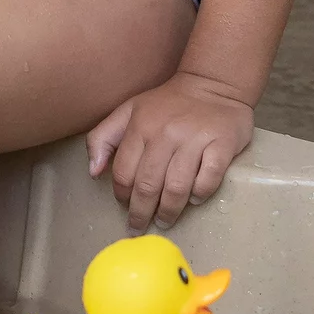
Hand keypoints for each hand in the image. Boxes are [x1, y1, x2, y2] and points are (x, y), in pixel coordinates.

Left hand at [88, 70, 254, 229]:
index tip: (123, 207)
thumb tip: (93, 172)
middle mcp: (164, 134)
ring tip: (164, 221)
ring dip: (169, 210)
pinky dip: (199, 194)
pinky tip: (194, 201)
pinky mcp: (221, 146)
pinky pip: (208, 179)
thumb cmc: (167, 104)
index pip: (123, 170)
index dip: (121, 193)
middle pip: (148, 184)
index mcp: (139, 125)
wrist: (212, 86)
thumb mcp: (129, 111)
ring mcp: (194, 140)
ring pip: (177, 187)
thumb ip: (104, 137)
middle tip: (139, 227)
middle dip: (141, 211)